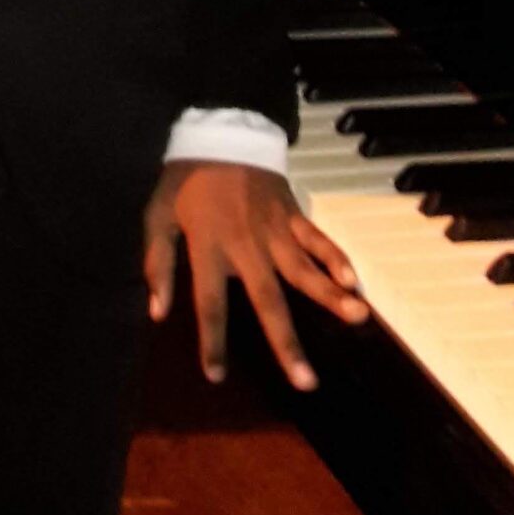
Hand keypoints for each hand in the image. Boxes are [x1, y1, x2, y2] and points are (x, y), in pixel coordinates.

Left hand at [144, 160, 367, 393]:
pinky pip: (318, 238)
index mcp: (208, 246)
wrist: (216, 133)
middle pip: (268, 299)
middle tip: (306, 381)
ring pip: (305, 269)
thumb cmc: (184, 181)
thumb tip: (157, 313)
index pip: (210, 303)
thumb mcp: (157, 216)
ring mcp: (274, 229)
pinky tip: (355, 282)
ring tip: (356, 318)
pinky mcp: (292, 214)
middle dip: (286, 342)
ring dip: (330, 295)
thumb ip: (157, 263)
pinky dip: (336, 258)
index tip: (216, 376)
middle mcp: (246, 244)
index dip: (212, 341)